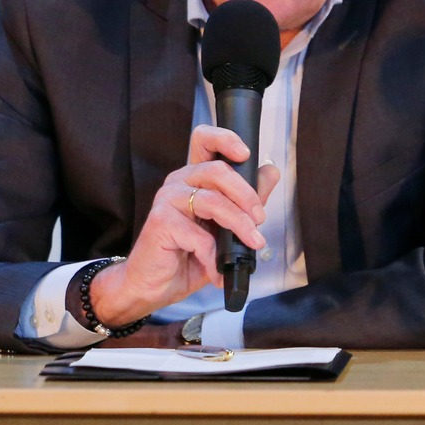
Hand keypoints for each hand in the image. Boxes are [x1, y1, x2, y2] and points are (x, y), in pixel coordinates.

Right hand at [89, 126, 281, 327]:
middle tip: (259, 218)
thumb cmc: (187, 256)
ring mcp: (167, 199)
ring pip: (212, 200)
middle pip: (216, 169)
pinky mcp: (161, 221)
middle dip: (246, 194)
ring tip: (252, 243)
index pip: (204, 140)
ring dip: (239, 224)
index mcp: (193, 177)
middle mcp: (179, 182)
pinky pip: (199, 235)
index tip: (245, 154)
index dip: (225, 139)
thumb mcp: (224, 228)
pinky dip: (215, 256)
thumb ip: (245, 200)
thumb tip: (270, 172)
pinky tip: (217, 270)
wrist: (154, 285)